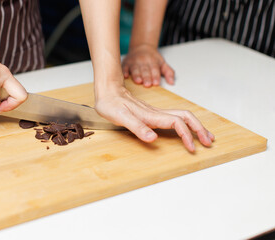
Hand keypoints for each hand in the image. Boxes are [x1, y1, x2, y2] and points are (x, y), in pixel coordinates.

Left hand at [95, 82, 213, 151]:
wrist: (107, 92)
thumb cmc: (111, 105)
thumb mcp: (120, 117)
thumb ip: (137, 127)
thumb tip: (152, 138)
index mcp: (152, 116)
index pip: (177, 124)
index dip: (187, 136)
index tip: (192, 148)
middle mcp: (157, 113)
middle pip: (186, 117)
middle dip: (200, 129)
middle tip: (209, 141)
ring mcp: (155, 113)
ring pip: (182, 116)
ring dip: (196, 126)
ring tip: (205, 136)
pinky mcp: (152, 114)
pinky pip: (175, 118)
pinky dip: (186, 124)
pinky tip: (186, 130)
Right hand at [122, 44, 174, 86]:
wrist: (141, 47)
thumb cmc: (152, 58)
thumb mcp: (162, 63)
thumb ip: (169, 72)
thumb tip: (172, 82)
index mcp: (153, 61)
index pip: (155, 69)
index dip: (155, 76)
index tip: (156, 83)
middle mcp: (143, 61)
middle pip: (145, 70)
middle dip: (146, 77)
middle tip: (147, 84)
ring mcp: (134, 62)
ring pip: (135, 69)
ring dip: (136, 75)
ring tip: (138, 81)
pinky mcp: (126, 63)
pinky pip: (124, 67)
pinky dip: (124, 71)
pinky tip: (126, 76)